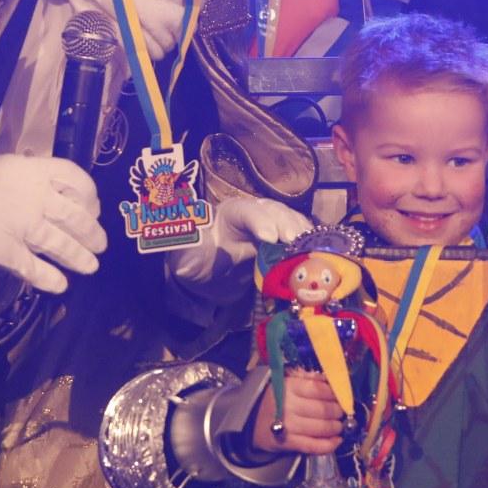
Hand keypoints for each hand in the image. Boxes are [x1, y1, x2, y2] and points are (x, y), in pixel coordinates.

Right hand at [0, 155, 106, 293]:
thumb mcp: (5, 167)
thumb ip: (34, 177)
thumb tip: (63, 192)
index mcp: (32, 170)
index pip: (76, 178)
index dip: (90, 196)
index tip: (93, 208)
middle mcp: (32, 195)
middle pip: (76, 215)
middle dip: (92, 232)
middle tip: (100, 244)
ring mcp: (20, 224)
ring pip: (61, 243)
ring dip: (79, 257)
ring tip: (91, 266)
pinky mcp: (5, 250)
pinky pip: (35, 268)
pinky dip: (51, 278)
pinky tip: (61, 285)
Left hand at [166, 197, 312, 290]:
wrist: (205, 277)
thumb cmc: (192, 257)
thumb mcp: (182, 248)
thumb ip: (182, 238)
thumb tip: (171, 226)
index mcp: (228, 212)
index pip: (245, 210)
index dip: (258, 219)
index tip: (268, 236)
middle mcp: (255, 216)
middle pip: (275, 213)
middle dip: (286, 225)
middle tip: (293, 242)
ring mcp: (273, 230)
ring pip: (292, 225)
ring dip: (302, 236)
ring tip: (310, 251)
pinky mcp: (283, 249)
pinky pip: (300, 244)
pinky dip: (309, 249)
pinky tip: (316, 258)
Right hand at [252, 372, 344, 455]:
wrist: (250, 421)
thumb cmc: (273, 399)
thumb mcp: (286, 381)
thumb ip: (309, 378)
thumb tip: (331, 379)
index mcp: (289, 387)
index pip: (319, 389)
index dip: (335, 393)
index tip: (341, 396)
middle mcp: (289, 406)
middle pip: (323, 409)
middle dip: (337, 411)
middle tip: (341, 412)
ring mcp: (288, 426)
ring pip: (321, 428)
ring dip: (336, 428)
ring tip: (338, 425)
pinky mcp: (288, 444)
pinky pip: (313, 446)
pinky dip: (329, 445)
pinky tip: (337, 441)